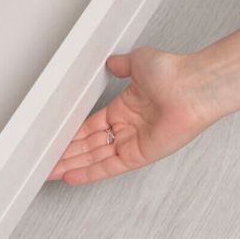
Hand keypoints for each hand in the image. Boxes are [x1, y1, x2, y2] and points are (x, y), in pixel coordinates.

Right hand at [48, 47, 215, 184]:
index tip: (56, 140)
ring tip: (50, 172)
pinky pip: (109, 167)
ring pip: (95, 158)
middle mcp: (129, 127)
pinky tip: (71, 176)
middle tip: (46, 162)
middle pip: (89, 146)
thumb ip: (122, 65)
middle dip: (66, 155)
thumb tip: (113, 62)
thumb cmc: (174, 73)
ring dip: (72, 166)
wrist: (193, 86)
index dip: (71, 135)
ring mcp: (134, 143)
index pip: (91, 127)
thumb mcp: (139, 61)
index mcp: (126, 108)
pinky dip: (90, 173)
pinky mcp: (140, 155)